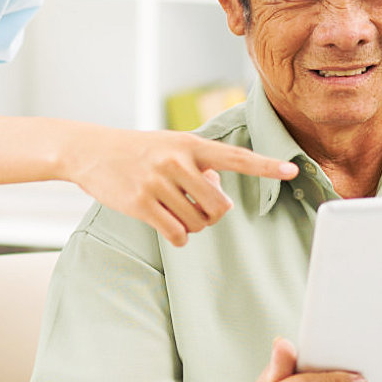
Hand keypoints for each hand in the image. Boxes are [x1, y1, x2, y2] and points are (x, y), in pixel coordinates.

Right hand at [61, 127, 295, 246]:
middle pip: (219, 205)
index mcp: (189, 144)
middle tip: (198, 208)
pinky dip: (179, 237)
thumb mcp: (170, 145)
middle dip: (213, 214)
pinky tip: (169, 228)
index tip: (292, 170)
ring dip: (192, 226)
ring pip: (198, 222)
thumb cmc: (137, 150)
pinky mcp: (141, 204)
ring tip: (175, 213)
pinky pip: (177, 234)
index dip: (264, 166)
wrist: (89, 151)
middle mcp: (176, 162)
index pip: (235, 157)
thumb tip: (218, 192)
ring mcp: (157, 183)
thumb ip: (197, 164)